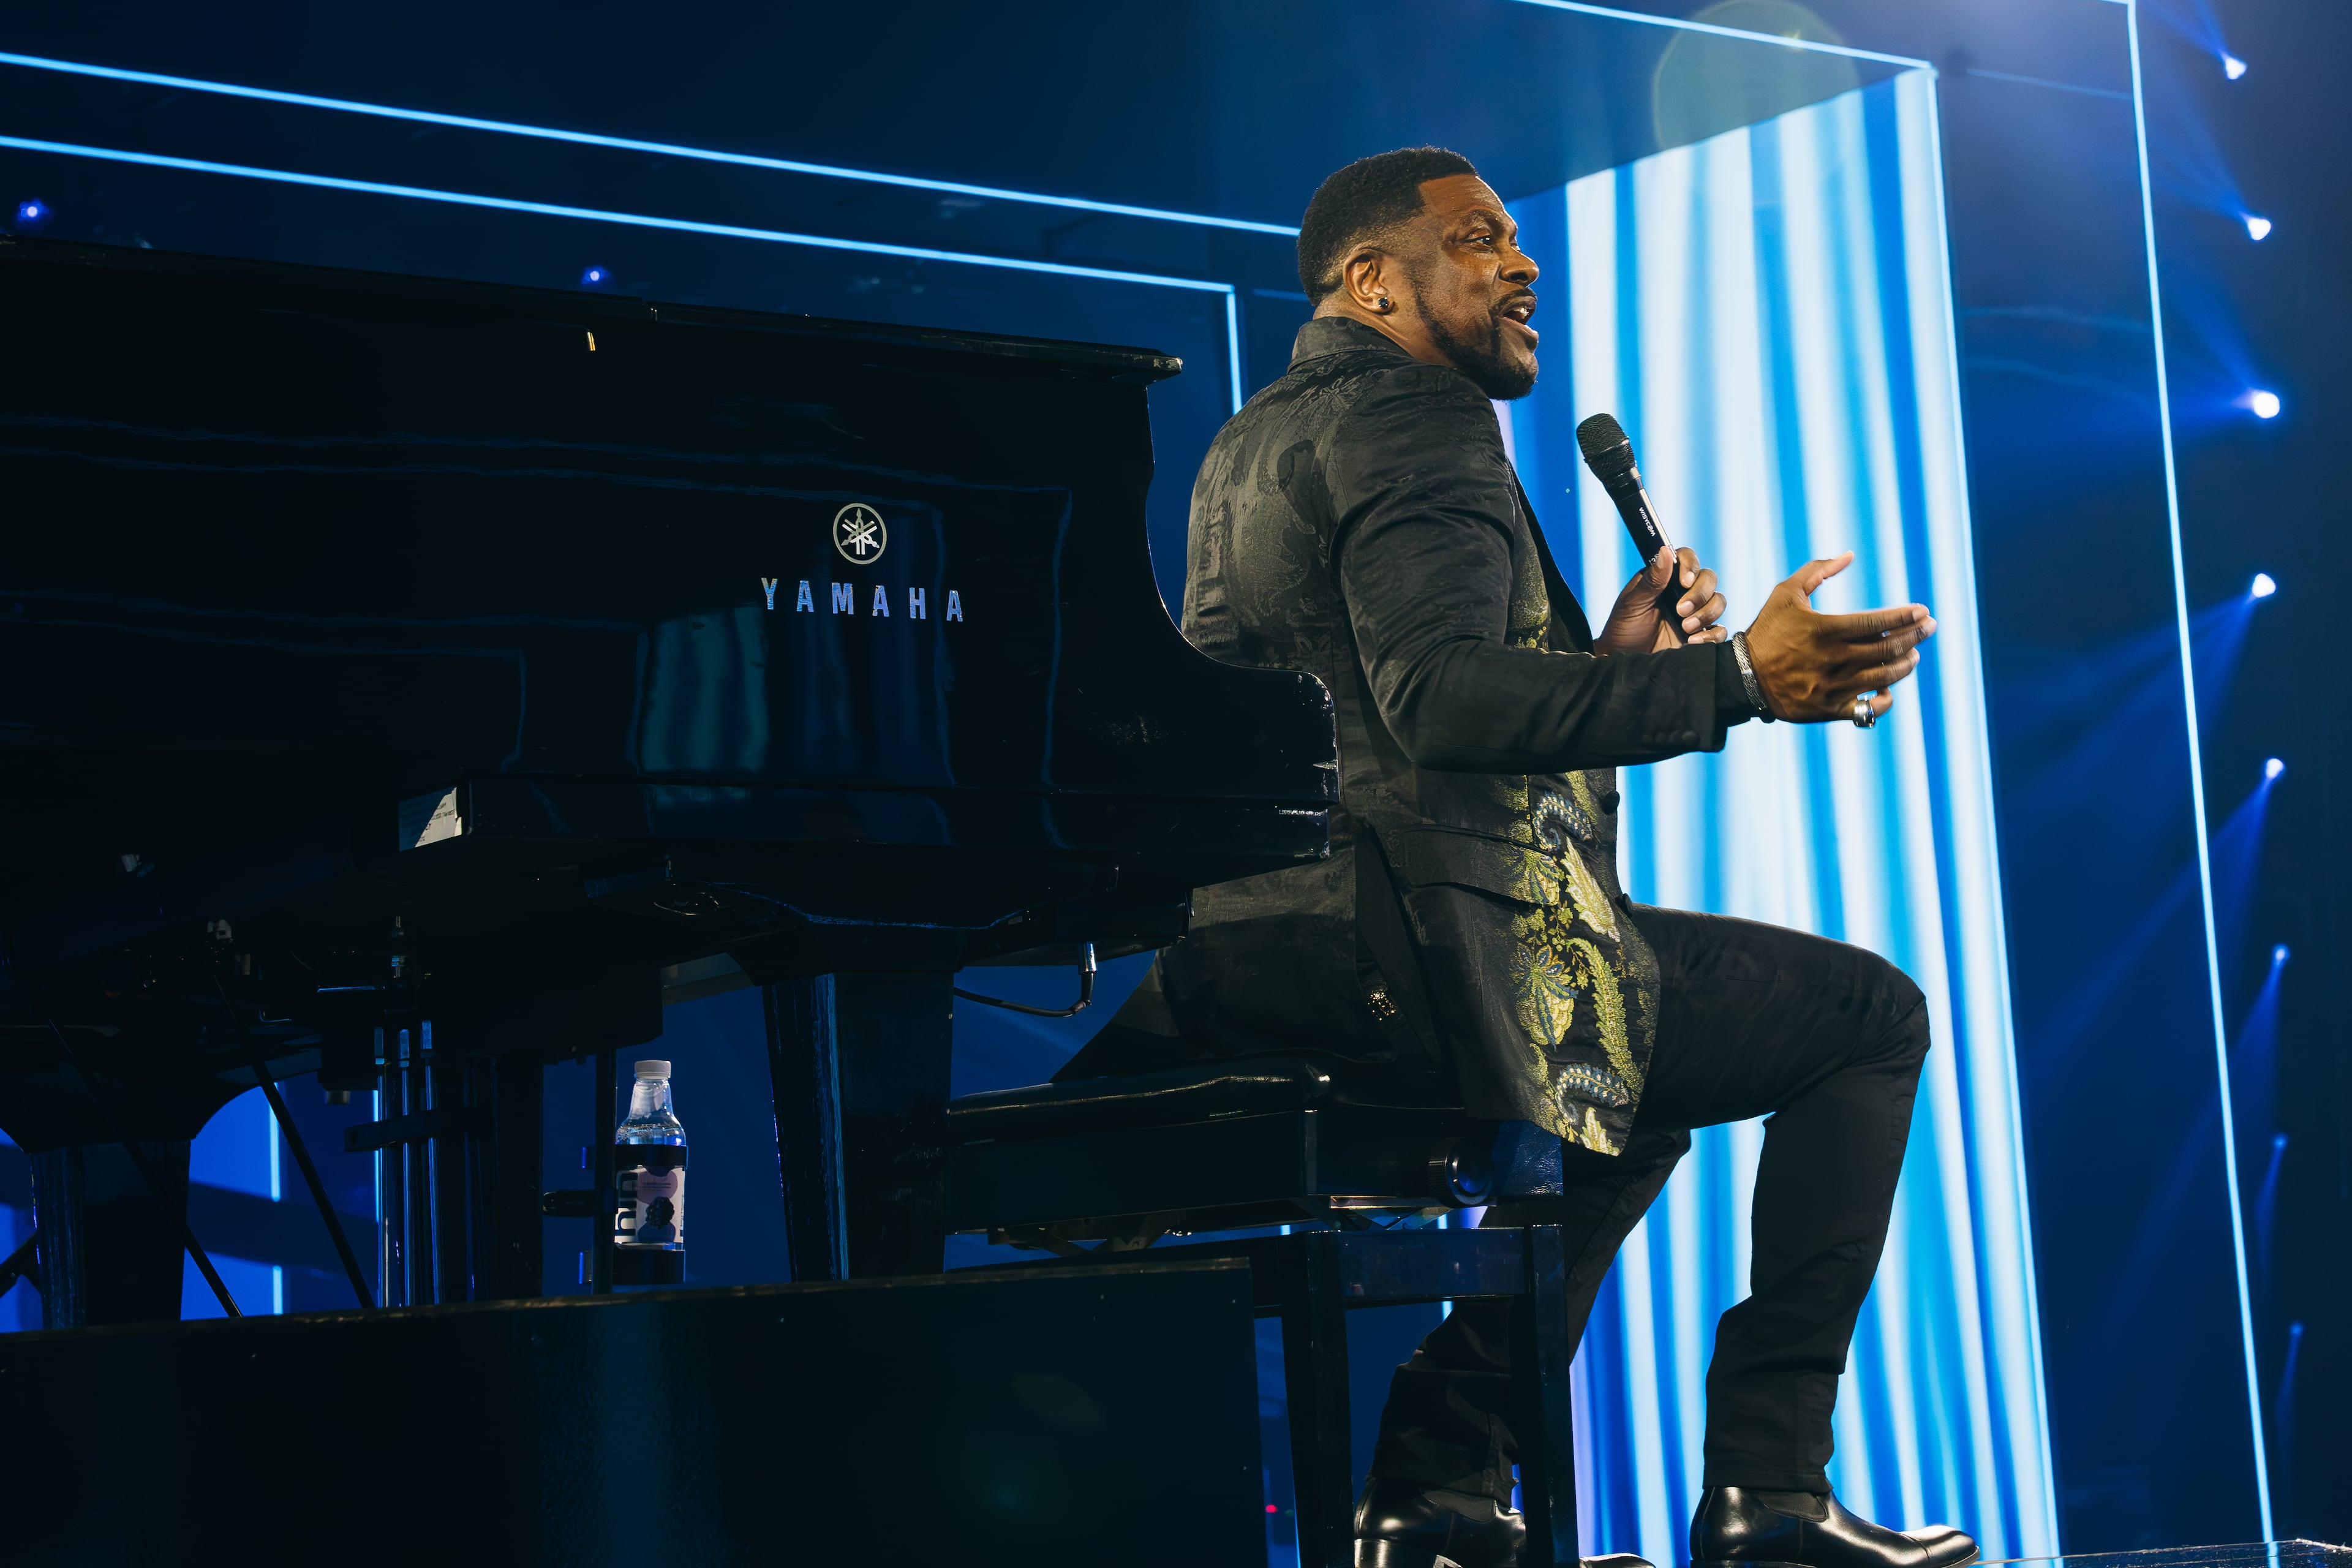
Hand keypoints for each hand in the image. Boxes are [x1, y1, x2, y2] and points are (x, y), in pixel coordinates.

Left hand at [1593, 546, 1728, 654]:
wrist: (1626, 660)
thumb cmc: (1624, 629)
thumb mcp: (1633, 604)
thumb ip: (1651, 580)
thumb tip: (1665, 551)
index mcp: (1666, 579)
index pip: (1687, 559)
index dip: (1691, 566)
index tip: (1685, 581)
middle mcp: (1684, 592)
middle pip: (1709, 579)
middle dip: (1699, 594)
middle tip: (1680, 610)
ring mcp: (1695, 613)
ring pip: (1718, 601)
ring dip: (1706, 613)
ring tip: (1685, 627)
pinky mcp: (1701, 634)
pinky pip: (1720, 630)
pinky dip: (1712, 634)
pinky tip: (1693, 641)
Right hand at [1743, 552, 1934, 721]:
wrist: (1742, 677)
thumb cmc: (1767, 631)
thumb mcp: (1785, 593)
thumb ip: (1817, 570)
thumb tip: (1849, 555)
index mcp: (1825, 630)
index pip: (1877, 623)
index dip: (1904, 616)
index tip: (1922, 611)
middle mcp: (1833, 659)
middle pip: (1887, 649)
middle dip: (1915, 636)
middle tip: (1930, 627)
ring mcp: (1833, 687)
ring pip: (1883, 677)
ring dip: (1905, 664)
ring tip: (1913, 653)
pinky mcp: (1829, 709)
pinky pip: (1867, 708)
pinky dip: (1883, 699)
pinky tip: (1887, 688)